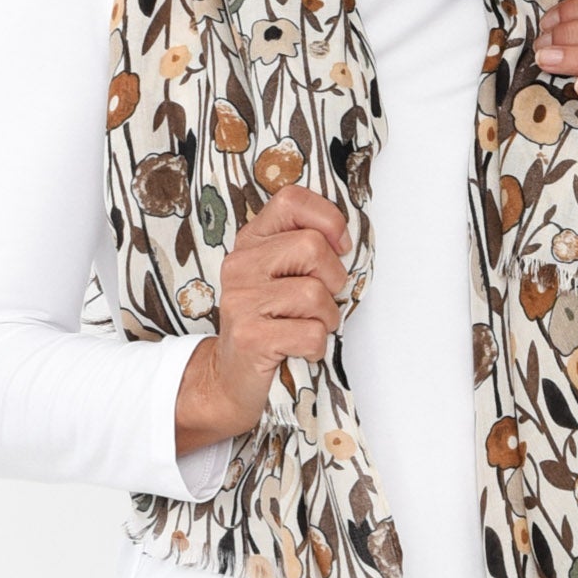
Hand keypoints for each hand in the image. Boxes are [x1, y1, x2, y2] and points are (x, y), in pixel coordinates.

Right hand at [175, 183, 352, 452]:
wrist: (231, 376)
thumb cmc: (270, 322)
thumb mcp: (280, 276)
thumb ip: (304, 249)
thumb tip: (347, 240)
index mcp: (252, 241)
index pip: (291, 201)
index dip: (328, 219)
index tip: (339, 246)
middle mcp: (240, 264)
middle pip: (312, 247)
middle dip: (333, 278)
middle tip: (321, 301)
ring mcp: (241, 300)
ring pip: (315, 293)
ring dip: (326, 317)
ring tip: (308, 327)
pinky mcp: (249, 336)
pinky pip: (311, 333)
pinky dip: (317, 346)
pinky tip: (299, 348)